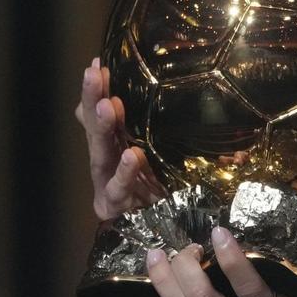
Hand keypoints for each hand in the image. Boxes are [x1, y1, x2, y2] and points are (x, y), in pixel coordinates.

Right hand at [73, 56, 166, 219]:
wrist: (164, 232)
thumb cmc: (168, 186)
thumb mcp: (175, 153)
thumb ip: (181, 133)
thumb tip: (204, 101)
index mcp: (118, 143)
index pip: (102, 112)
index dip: (97, 89)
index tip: (98, 63)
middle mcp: (108, 160)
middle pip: (96, 127)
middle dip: (93, 100)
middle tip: (94, 75)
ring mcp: (107, 184)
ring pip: (101, 154)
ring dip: (103, 129)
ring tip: (108, 107)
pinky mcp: (113, 208)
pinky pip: (118, 189)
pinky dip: (124, 174)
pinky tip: (131, 156)